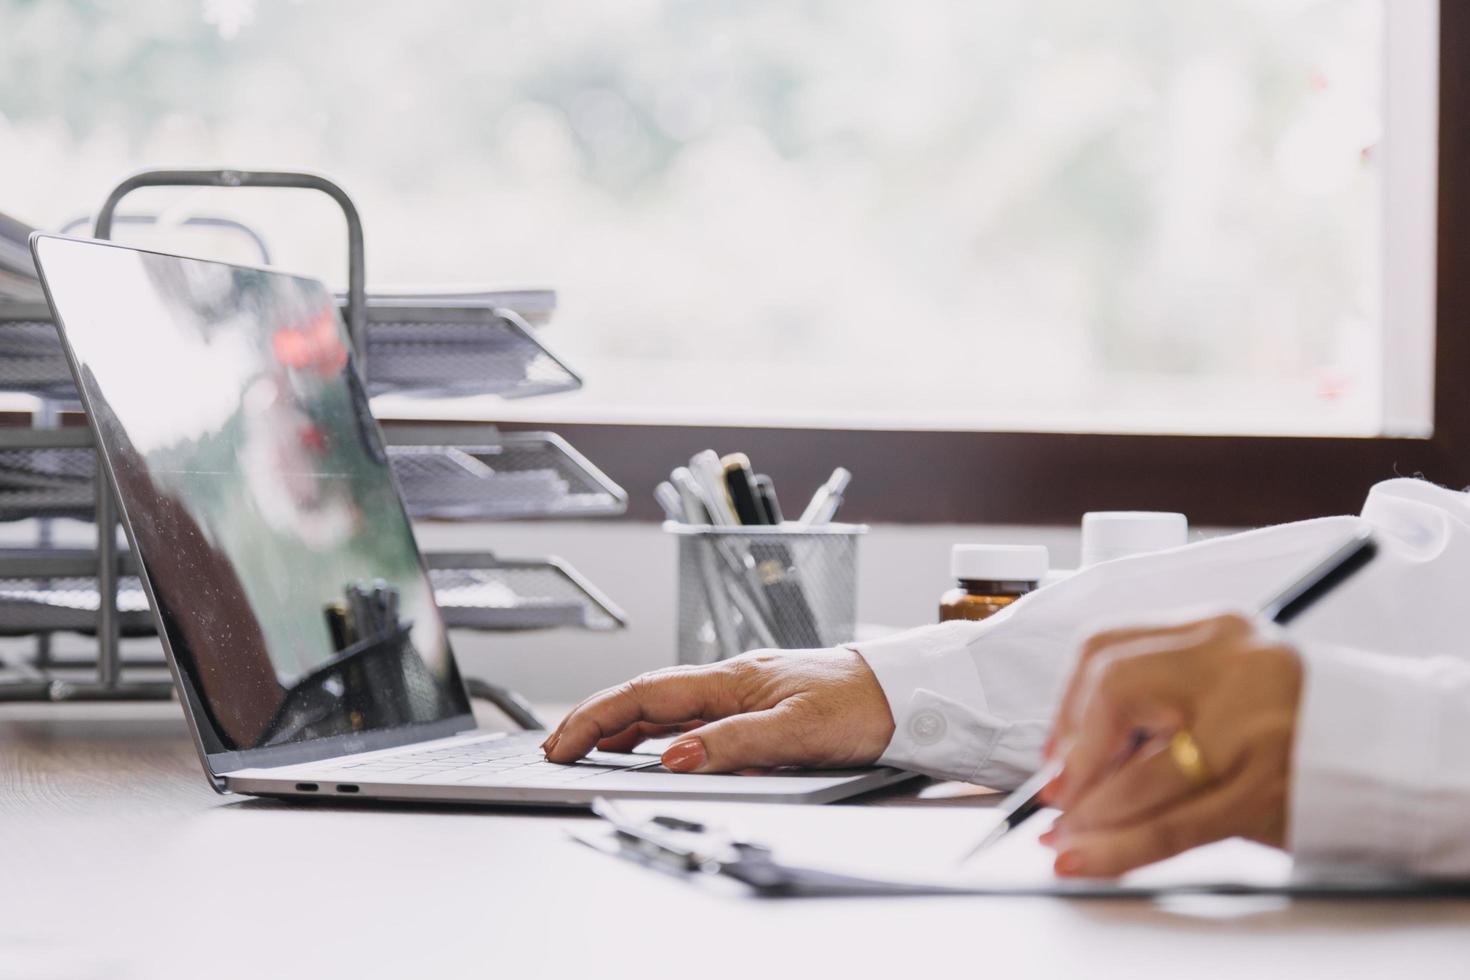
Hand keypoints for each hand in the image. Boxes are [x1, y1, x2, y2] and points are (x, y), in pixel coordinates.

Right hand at [542, 648, 895, 773]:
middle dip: (594, 718)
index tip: (561, 742)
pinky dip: (659, 729)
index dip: (595, 718)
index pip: (645, 695)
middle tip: (557, 747)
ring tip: (587, 748)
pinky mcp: (757, 702)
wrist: (905, 691)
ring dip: (622, 724)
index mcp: (732, 679)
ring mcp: (742, 689)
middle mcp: (731, 679)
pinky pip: (692, 714)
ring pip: (666, 704)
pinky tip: (652, 745)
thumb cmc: (862, 703)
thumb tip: (672, 758)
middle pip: (645, 695)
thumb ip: (732, 743)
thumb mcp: (796, 732)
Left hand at [1039, 613, 1302, 877]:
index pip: (1107, 647)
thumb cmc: (1289, 719)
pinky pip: (1171, 827)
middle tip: (1058, 793)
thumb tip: (1069, 759)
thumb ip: (1155, 703)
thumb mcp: (1222, 684)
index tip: (1057, 749)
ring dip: (1089, 814)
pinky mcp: (1262, 792)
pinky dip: (1117, 849)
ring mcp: (1250, 729)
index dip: (1068, 705)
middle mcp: (1232, 667)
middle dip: (1074, 752)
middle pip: (1113, 691)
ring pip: (1138, 774)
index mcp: (1214, 630)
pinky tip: (1087, 858)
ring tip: (1067, 835)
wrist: (1386, 751)